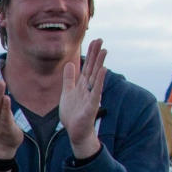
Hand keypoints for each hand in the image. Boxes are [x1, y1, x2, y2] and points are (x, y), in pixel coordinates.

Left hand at [59, 38, 107, 158]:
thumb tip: (70, 64)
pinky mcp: (92, 104)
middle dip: (96, 54)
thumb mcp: (67, 92)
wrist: (75, 131)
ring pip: (95, 76)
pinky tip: (103, 70)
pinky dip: (99, 80)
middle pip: (93, 68)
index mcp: (82, 84)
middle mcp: (88, 88)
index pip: (87, 66)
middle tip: (100, 40)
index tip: (94, 41)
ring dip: (99, 63)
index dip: (90, 54)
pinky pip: (96, 90)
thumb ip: (69, 79)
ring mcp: (91, 95)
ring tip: (104, 50)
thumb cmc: (72, 114)